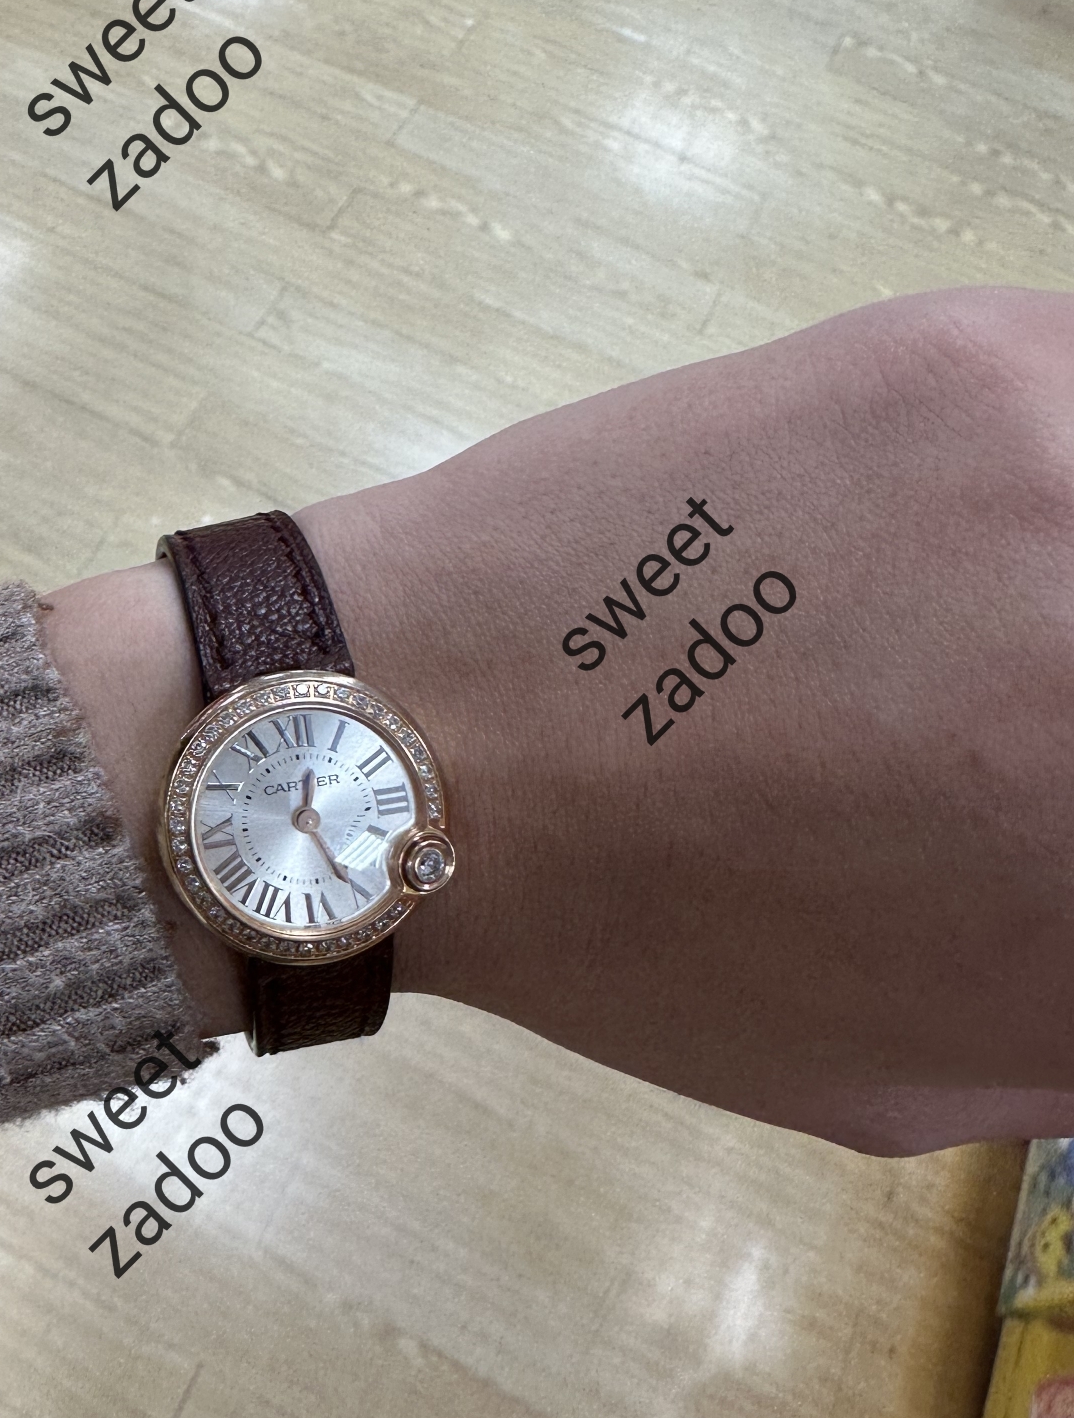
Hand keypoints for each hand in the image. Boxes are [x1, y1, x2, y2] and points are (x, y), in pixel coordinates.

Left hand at [45, 286, 1073, 1155]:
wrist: (410, 739)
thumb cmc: (645, 942)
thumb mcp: (909, 1067)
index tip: (1054, 801)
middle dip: (1069, 715)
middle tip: (1015, 726)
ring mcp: (1070, 480)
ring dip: (1059, 580)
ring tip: (975, 634)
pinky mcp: (976, 350)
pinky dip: (1060, 465)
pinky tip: (981, 518)